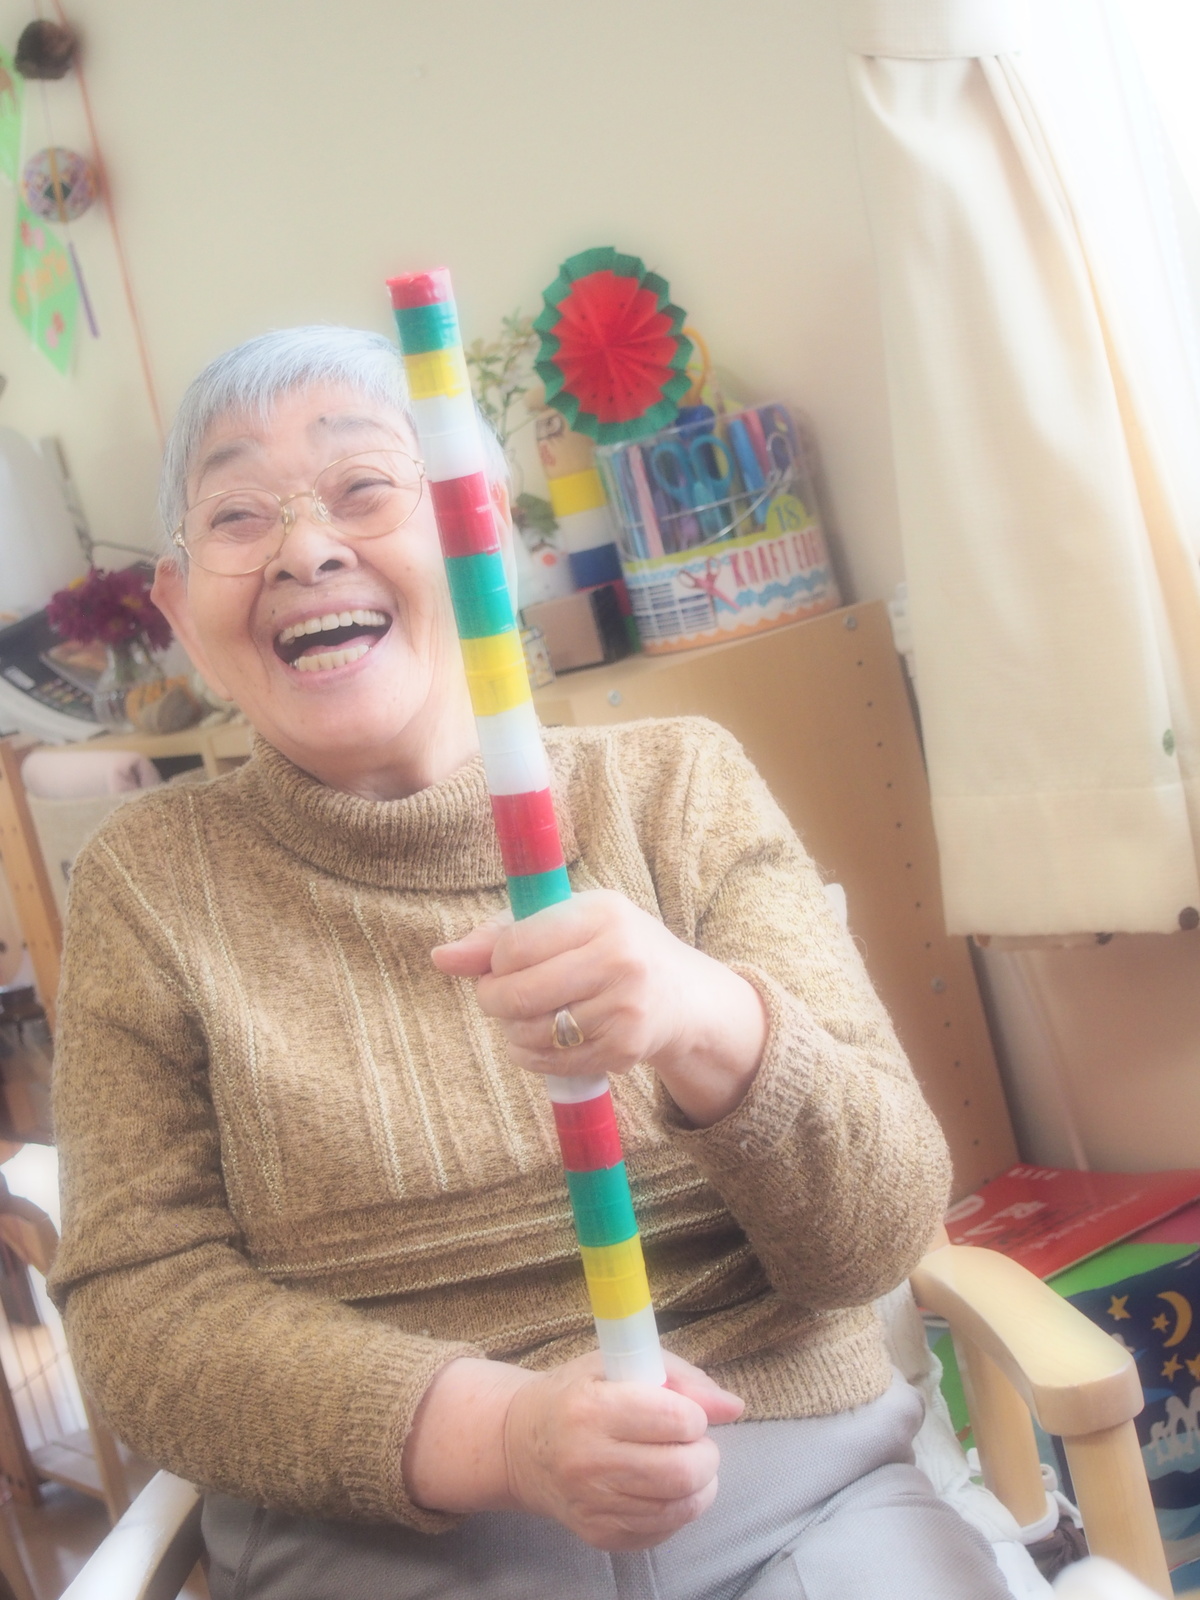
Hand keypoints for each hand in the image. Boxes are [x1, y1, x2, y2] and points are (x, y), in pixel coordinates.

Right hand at [403, 1351, 743, 1547]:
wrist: (520, 1446)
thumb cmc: (578, 1393)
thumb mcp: (621, 1363)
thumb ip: (682, 1378)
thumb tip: (734, 1407)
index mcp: (592, 1408)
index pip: (676, 1420)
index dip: (694, 1414)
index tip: (683, 1410)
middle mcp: (588, 1462)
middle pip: (683, 1472)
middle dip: (705, 1454)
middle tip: (692, 1441)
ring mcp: (592, 1505)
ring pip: (681, 1506)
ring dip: (698, 1483)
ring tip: (681, 1462)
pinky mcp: (599, 1536)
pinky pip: (663, 1529)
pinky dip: (677, 1508)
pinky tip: (662, 1486)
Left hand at [431, 890, 767, 1126]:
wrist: (684, 997)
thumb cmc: (614, 947)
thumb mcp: (570, 920)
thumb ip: (501, 933)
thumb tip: (440, 957)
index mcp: (602, 914)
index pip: (514, 946)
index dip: (493, 960)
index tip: (502, 962)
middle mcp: (619, 959)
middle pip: (517, 994)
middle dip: (493, 1000)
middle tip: (498, 996)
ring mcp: (624, 1009)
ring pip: (530, 1032)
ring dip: (512, 1029)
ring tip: (527, 1015)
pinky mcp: (624, 1050)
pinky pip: (549, 1062)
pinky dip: (531, 1054)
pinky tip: (544, 1038)